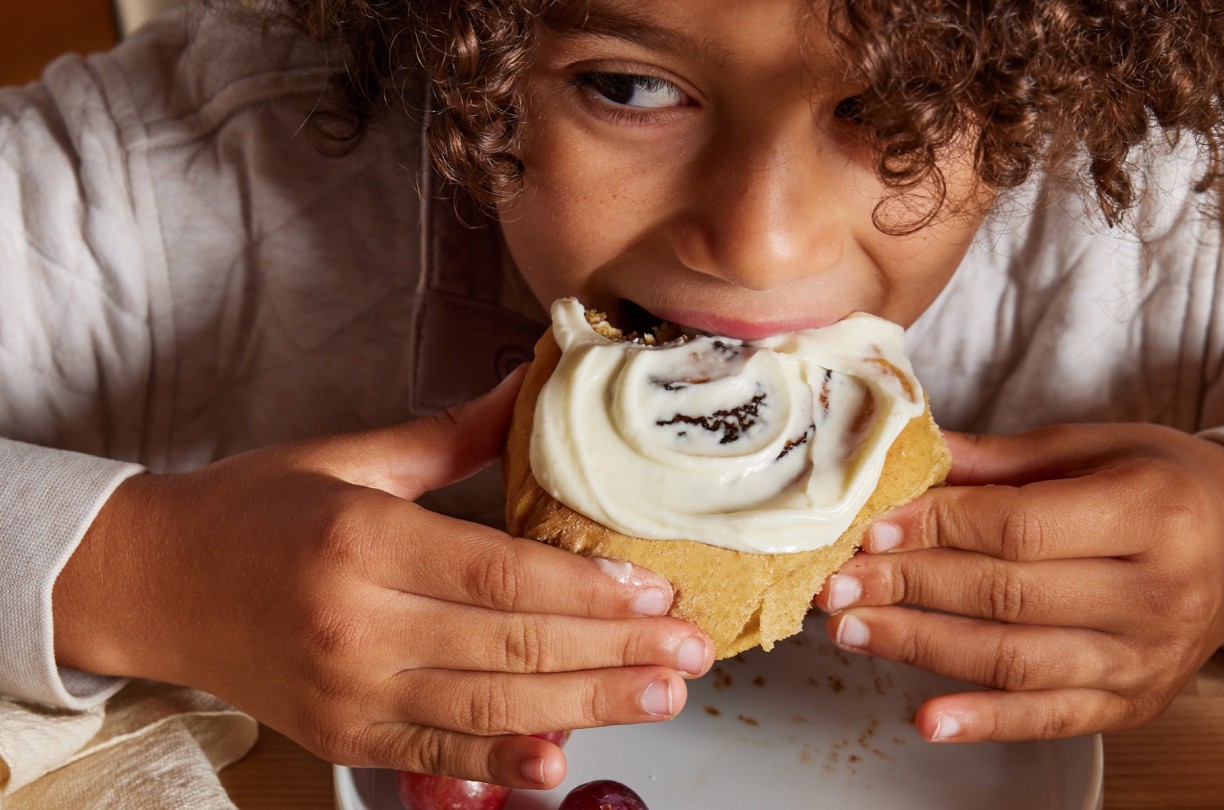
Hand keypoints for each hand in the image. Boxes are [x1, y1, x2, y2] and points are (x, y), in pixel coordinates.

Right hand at [53, 370, 713, 787]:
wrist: (148, 584)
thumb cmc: (251, 509)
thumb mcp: (346, 455)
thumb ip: (451, 435)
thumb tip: (529, 387)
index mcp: (362, 541)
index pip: (500, 575)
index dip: (589, 590)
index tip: (658, 590)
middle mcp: (356, 626)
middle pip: (512, 648)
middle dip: (615, 651)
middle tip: (691, 649)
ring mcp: (349, 694)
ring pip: (490, 710)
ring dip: (588, 707)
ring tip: (663, 695)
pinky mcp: (344, 737)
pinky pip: (437, 758)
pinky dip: (501, 766)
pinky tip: (560, 763)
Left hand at [814, 424, 1223, 742]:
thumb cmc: (1162, 485)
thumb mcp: (1094, 447)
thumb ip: (1001, 460)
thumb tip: (912, 452)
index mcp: (1152, 512)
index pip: (1019, 528)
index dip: (937, 527)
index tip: (873, 524)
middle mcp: (1158, 593)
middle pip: (1006, 595)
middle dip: (908, 586)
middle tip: (839, 580)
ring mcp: (1147, 659)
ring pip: (1014, 658)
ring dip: (920, 646)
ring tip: (851, 629)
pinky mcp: (1133, 704)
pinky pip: (1049, 717)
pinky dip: (984, 721)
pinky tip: (926, 718)